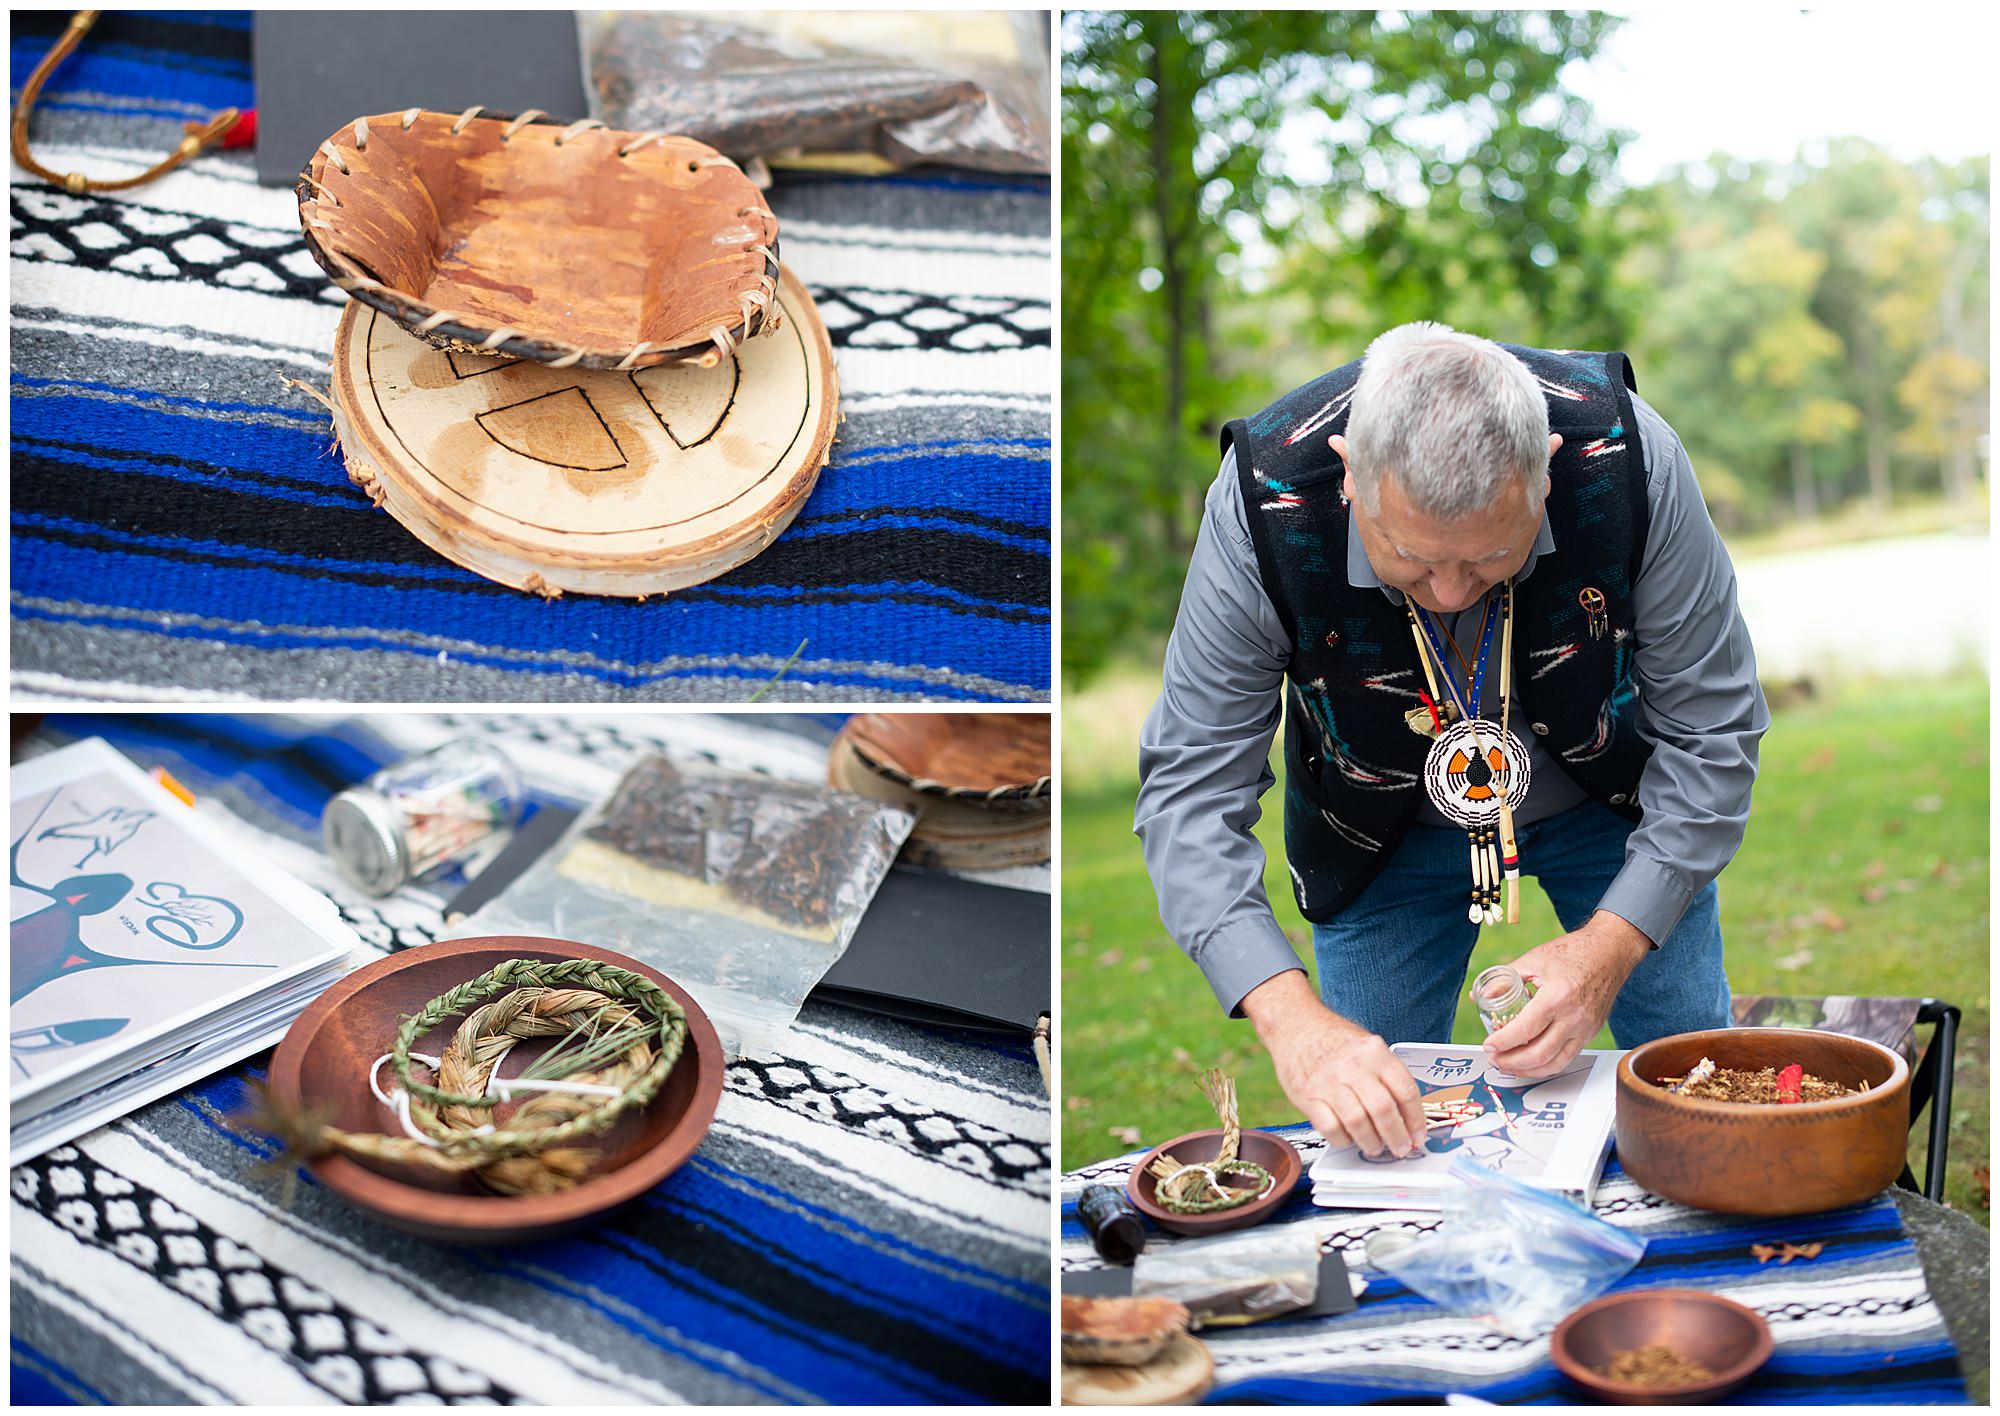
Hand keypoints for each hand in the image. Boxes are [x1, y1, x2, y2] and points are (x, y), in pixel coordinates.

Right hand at [1241, 970, 1427, 1157]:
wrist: (1294, 1023)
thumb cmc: (1334, 1039)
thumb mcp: (1367, 1046)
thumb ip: (1385, 1076)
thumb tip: (1405, 1116)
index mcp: (1375, 1052)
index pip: (1405, 1091)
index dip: (1416, 1119)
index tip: (1417, 1135)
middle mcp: (1353, 1065)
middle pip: (1383, 1109)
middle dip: (1396, 1136)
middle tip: (1400, 1148)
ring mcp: (1328, 1081)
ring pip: (1358, 1122)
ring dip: (1371, 1142)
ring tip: (1375, 1147)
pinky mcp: (1307, 1095)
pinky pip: (1330, 1127)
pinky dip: (1342, 1139)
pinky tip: (1347, 1138)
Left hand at [1485, 911, 1651, 1076]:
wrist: (1608, 953)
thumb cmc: (1572, 953)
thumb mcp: (1532, 960)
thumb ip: (1503, 979)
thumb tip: (1479, 997)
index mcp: (1557, 997)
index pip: (1525, 1029)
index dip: (1502, 1042)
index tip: (1488, 1045)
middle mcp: (1574, 1017)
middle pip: (1539, 1054)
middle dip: (1511, 1062)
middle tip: (1494, 1059)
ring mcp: (1585, 1028)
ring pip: (1554, 1063)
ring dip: (1528, 1070)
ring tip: (1508, 1066)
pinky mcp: (1590, 1033)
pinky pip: (1567, 1058)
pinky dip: (1546, 1066)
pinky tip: (1530, 1063)